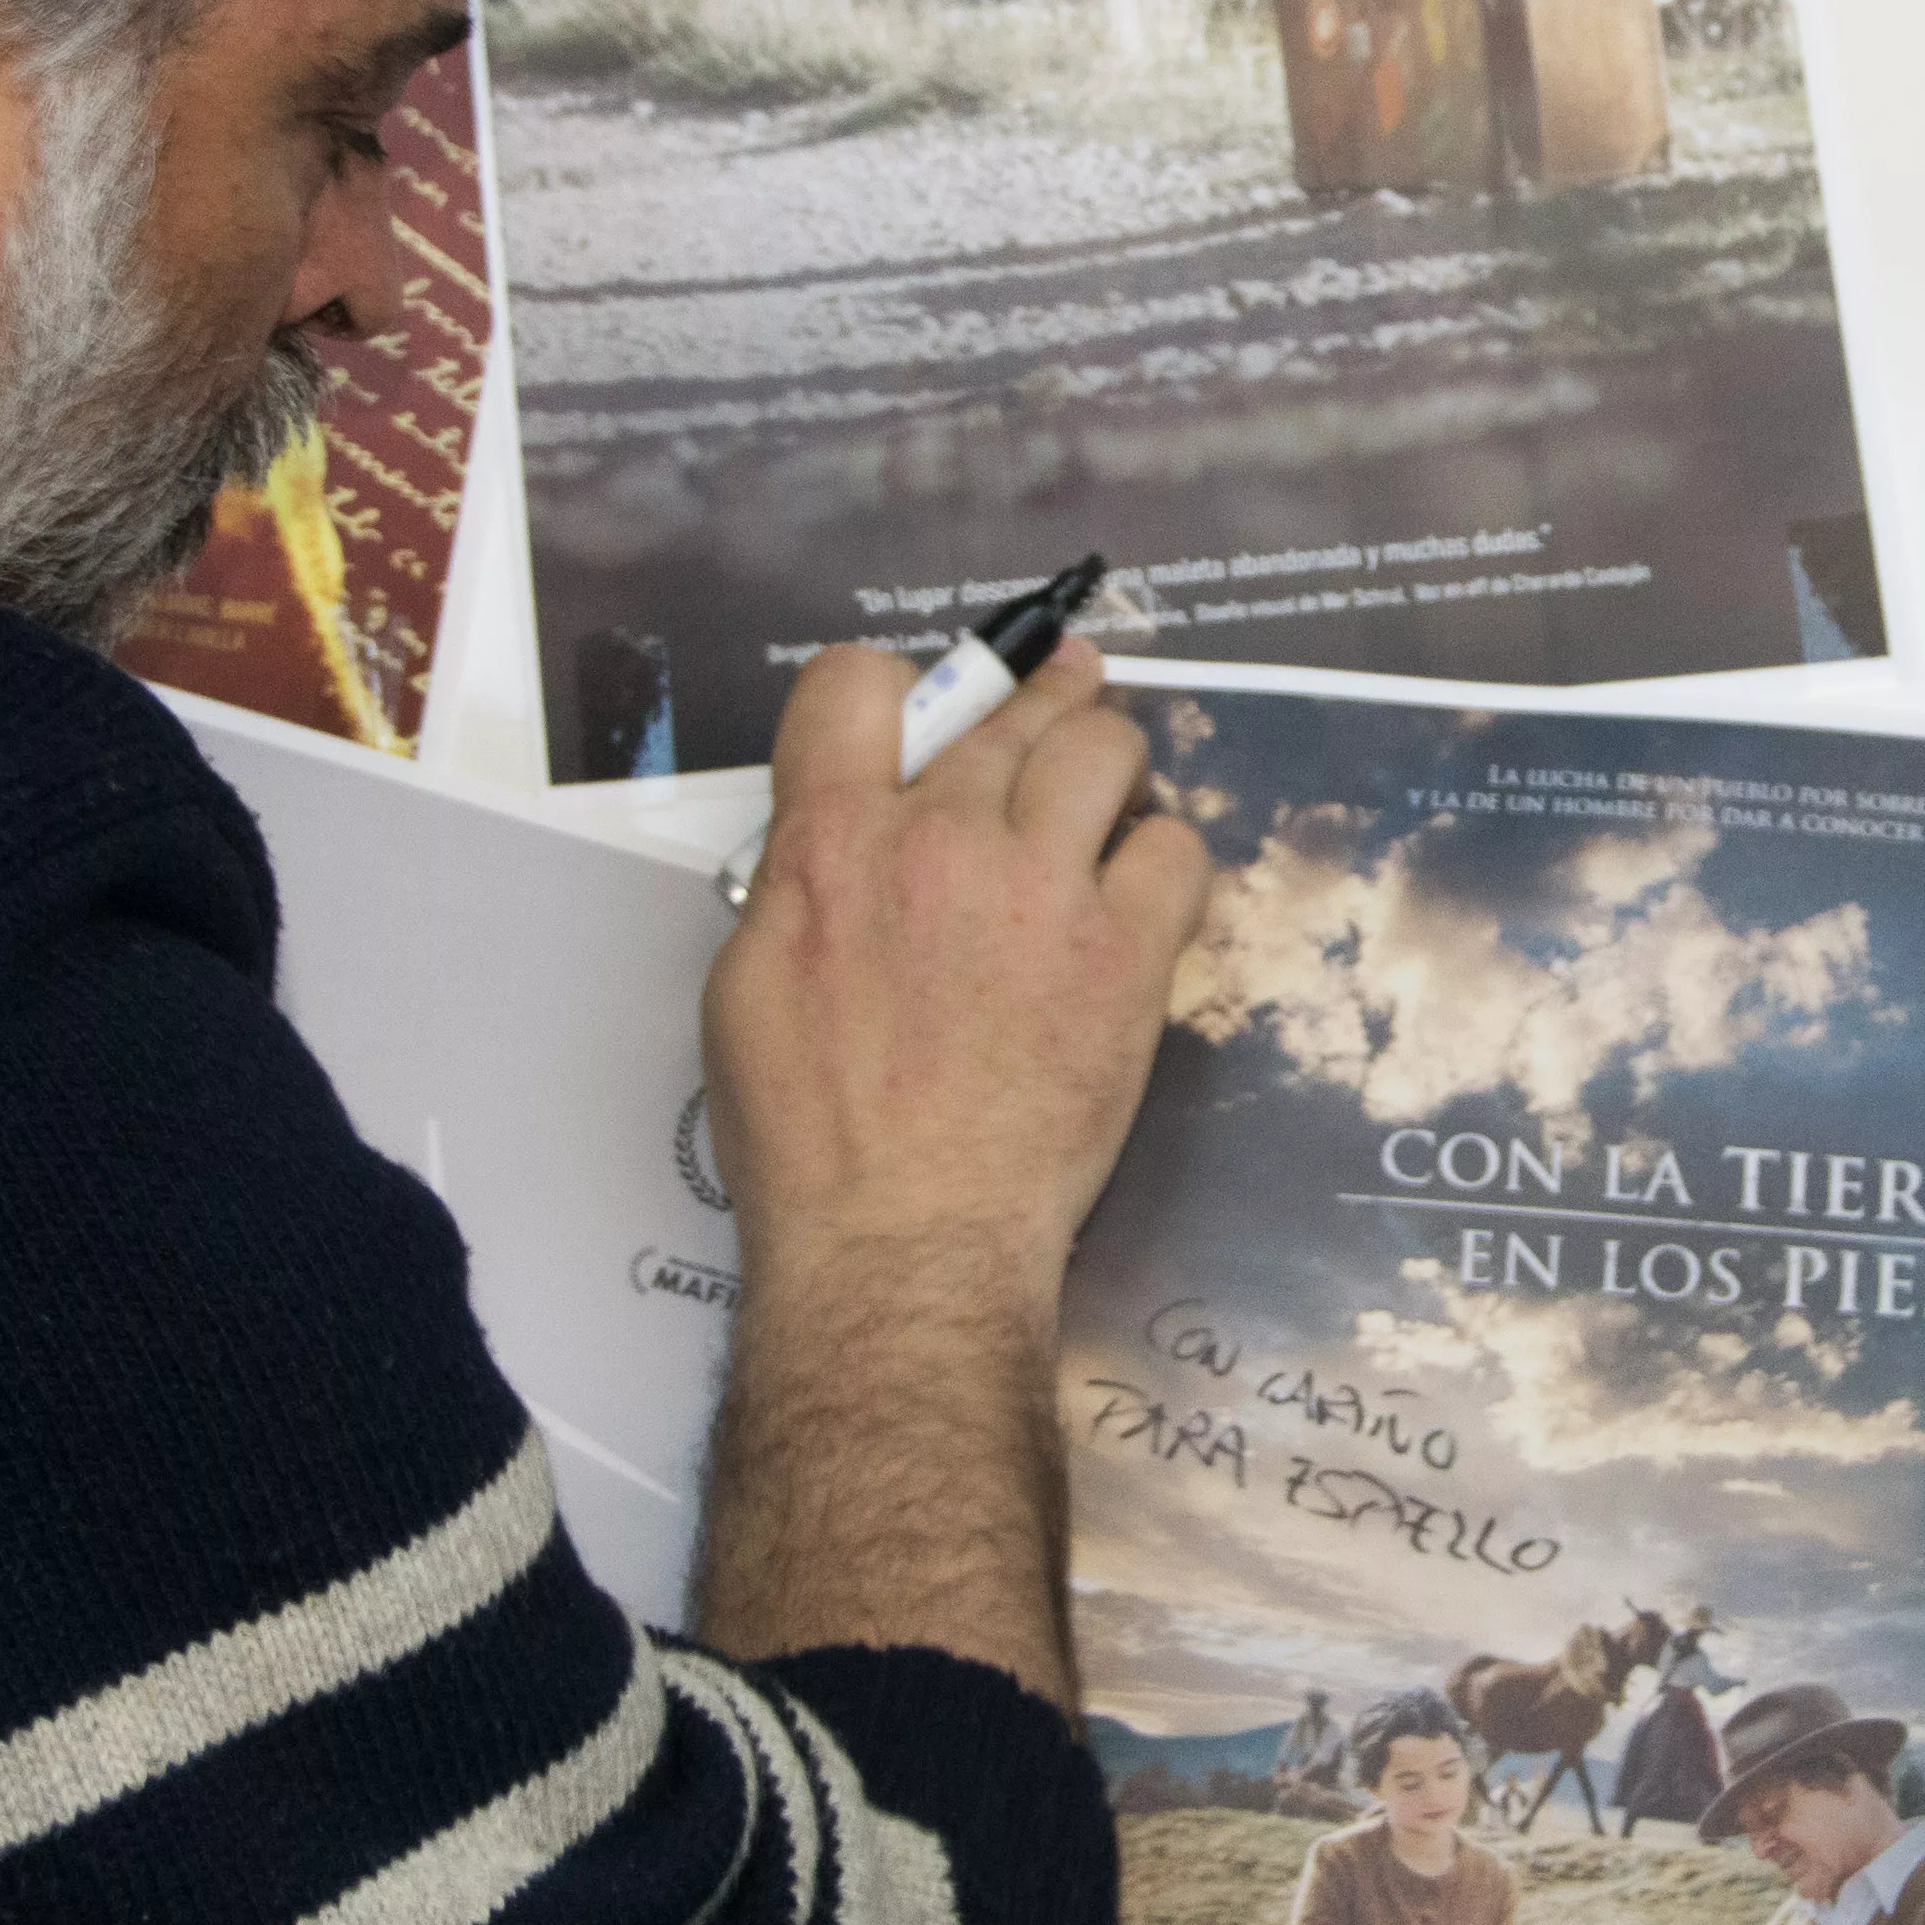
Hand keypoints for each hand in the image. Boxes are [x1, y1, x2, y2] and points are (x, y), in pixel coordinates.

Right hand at [686, 638, 1213, 1698]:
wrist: (905, 1240)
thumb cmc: (813, 1140)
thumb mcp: (749, 990)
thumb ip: (800, 887)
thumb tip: (836, 846)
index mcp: (830, 845)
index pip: (854, 684)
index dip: (894, 684)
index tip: (923, 711)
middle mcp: (940, 839)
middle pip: (1007, 708)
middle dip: (1033, 699)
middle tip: (1059, 696)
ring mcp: (1042, 889)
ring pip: (1106, 747)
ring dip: (1106, 761)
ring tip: (1104, 795)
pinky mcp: (1126, 952)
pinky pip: (1176, 848)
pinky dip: (1162, 858)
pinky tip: (1139, 895)